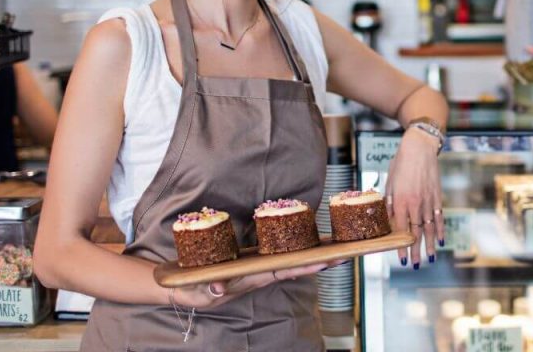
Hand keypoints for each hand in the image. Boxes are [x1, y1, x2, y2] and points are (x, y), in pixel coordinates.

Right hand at [169, 259, 346, 308]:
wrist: (186, 288)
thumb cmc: (193, 290)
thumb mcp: (197, 292)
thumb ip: (207, 290)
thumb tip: (218, 289)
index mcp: (252, 278)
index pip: (284, 271)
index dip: (305, 267)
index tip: (326, 262)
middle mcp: (261, 273)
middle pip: (297, 265)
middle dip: (322, 261)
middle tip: (347, 253)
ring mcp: (259, 267)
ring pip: (292, 259)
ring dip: (314, 254)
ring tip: (338, 246)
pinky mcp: (254, 260)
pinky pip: (280, 252)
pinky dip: (296, 246)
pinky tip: (310, 240)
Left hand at [386, 127, 442, 268]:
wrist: (420, 148)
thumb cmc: (401, 163)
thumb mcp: (390, 182)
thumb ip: (389, 203)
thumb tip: (385, 220)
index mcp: (401, 200)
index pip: (401, 229)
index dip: (401, 245)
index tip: (401, 259)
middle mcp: (416, 203)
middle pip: (416, 232)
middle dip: (415, 250)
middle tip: (414, 265)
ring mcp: (429, 201)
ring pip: (429, 228)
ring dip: (429, 245)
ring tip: (429, 259)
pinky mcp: (438, 197)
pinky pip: (439, 217)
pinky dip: (440, 230)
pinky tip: (440, 241)